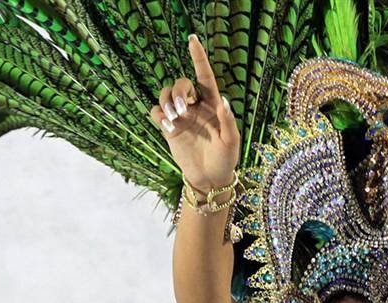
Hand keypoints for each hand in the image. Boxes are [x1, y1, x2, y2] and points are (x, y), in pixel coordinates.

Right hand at [150, 34, 239, 193]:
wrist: (210, 178)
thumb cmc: (226, 159)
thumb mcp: (232, 142)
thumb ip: (228, 121)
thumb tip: (223, 100)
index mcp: (213, 105)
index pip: (204, 77)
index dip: (199, 58)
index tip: (193, 40)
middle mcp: (196, 107)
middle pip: (181, 83)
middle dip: (179, 92)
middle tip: (183, 112)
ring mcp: (181, 117)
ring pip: (165, 94)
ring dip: (167, 102)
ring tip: (175, 120)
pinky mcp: (169, 128)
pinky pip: (156, 111)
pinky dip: (159, 115)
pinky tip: (168, 127)